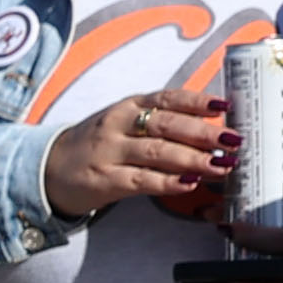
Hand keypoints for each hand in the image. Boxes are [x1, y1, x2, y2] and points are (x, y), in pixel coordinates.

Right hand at [44, 91, 226, 219]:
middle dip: (205, 133)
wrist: (48, 169)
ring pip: (159, 152)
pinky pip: (143, 180)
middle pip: (168, 125)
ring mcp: (111, 152)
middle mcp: (119, 124)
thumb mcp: (123, 123)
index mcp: (129, 105)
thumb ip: (160, 123)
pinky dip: (169, 182)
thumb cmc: (96, 146)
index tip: (226, 106)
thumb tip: (210, 129)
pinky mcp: (106, 180)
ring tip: (223, 165)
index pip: (168, 98)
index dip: (198, 101)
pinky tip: (191, 184)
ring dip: (195, 159)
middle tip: (234, 141)